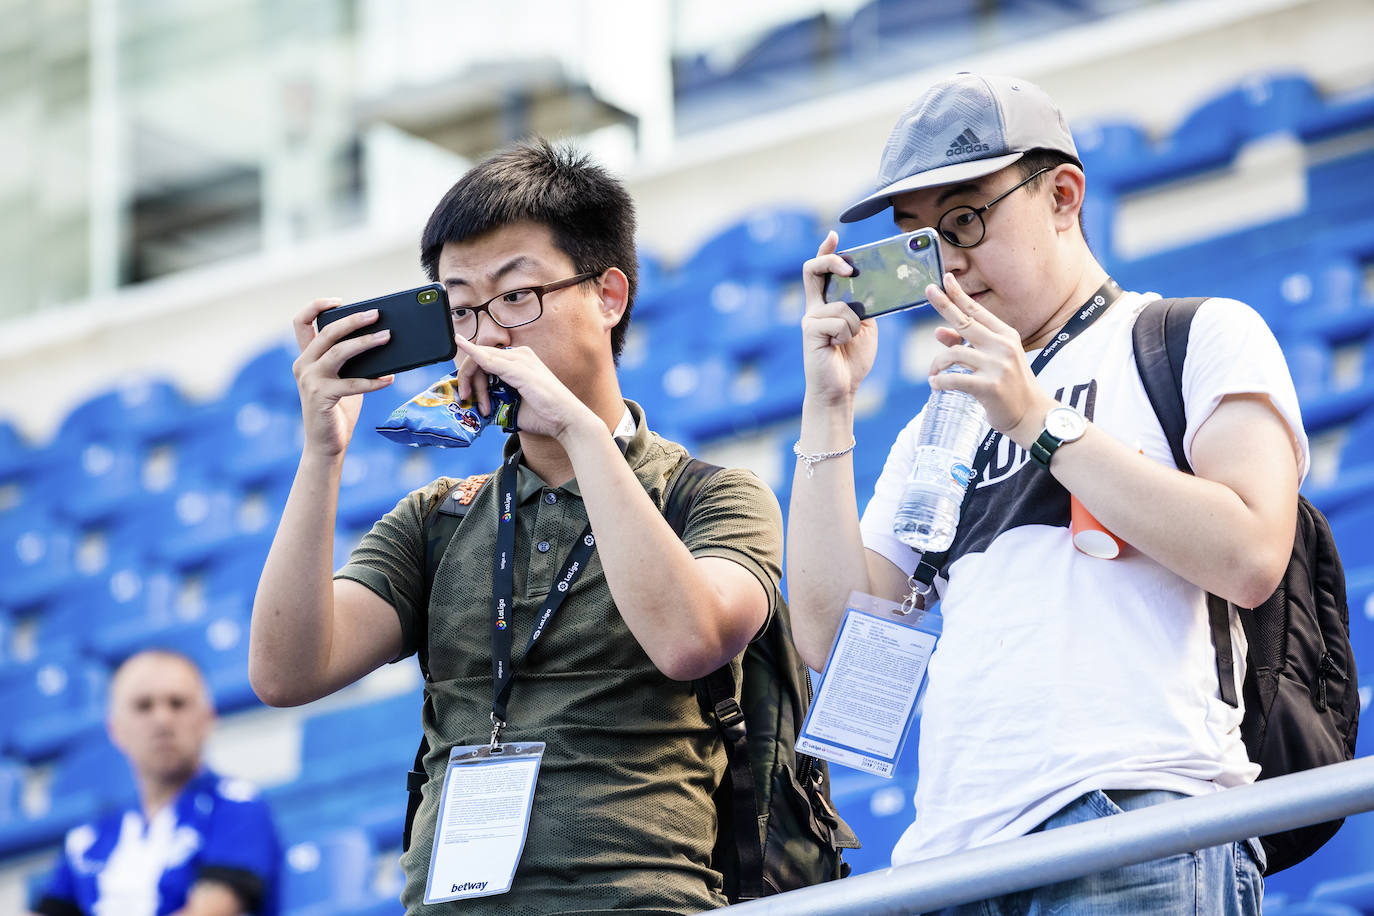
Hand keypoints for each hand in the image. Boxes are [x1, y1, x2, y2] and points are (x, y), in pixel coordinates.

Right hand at [291, 299, 393, 456]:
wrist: (326, 445)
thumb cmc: (339, 410)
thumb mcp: (344, 379)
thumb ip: (353, 360)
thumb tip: (383, 338)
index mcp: (306, 357)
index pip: (301, 322)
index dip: (316, 306)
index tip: (339, 300)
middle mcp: (303, 365)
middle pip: (327, 332)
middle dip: (353, 320)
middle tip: (377, 314)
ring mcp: (310, 381)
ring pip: (340, 351)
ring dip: (366, 342)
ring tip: (388, 337)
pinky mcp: (321, 397)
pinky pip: (353, 383)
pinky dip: (374, 381)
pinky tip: (390, 379)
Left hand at [452, 337, 598, 441]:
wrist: (566, 421)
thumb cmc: (544, 415)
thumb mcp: (512, 405)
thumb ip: (496, 400)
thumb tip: (478, 406)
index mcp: (519, 361)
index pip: (486, 360)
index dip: (471, 376)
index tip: (466, 395)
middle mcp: (520, 355)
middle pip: (481, 357)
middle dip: (468, 379)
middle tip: (468, 400)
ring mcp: (520, 359)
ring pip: (482, 359)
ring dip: (473, 382)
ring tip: (482, 406)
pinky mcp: (519, 368)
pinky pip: (489, 359)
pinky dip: (473, 353)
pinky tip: (461, 343)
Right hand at [800, 231, 878, 405]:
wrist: (840, 390)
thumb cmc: (852, 360)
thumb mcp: (866, 326)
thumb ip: (864, 305)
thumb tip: (873, 285)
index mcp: (827, 305)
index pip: (821, 271)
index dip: (825, 251)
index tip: (833, 236)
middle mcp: (814, 308)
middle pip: (813, 269)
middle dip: (832, 261)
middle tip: (850, 268)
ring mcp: (810, 319)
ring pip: (841, 304)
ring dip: (854, 323)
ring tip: (847, 341)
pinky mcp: (810, 331)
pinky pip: (839, 320)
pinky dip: (847, 334)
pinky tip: (838, 347)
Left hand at [924, 273, 1054, 441]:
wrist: (1030, 415)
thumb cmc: (1009, 386)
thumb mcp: (992, 361)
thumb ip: (966, 345)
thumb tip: (938, 331)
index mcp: (1006, 336)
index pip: (978, 311)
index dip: (960, 295)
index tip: (945, 279)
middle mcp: (1003, 346)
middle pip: (966, 321)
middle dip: (945, 304)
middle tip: (928, 291)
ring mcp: (997, 366)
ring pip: (953, 354)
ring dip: (937, 365)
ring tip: (933, 375)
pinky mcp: (989, 386)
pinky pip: (953, 379)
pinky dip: (940, 382)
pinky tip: (936, 385)